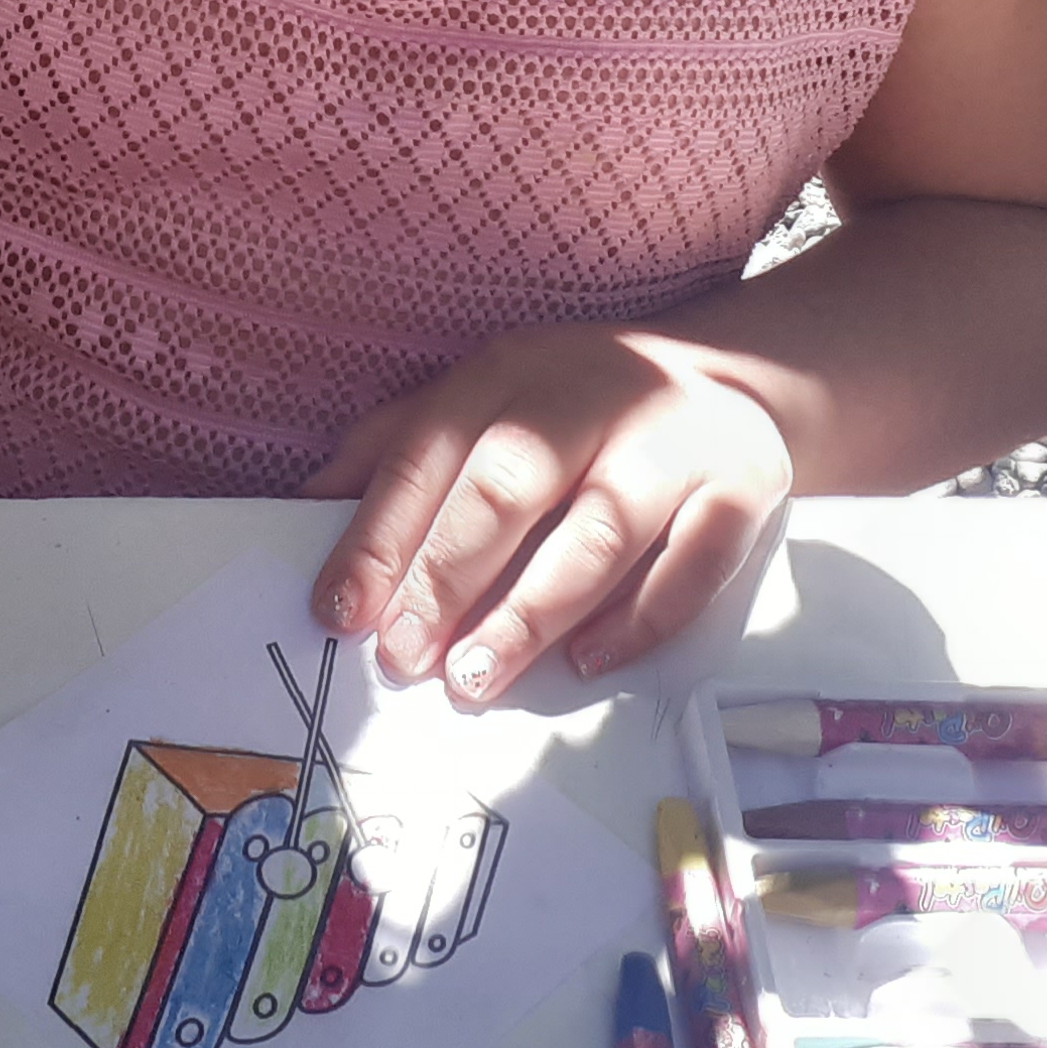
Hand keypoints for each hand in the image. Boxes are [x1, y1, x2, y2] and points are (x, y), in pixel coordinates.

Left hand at [304, 325, 791, 707]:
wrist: (737, 381)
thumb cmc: (578, 410)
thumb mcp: (487, 398)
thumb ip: (399, 447)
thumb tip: (305, 508)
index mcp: (511, 369)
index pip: (431, 447)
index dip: (380, 531)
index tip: (340, 610)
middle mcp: (592, 393)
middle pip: (510, 484)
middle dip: (448, 575)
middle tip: (404, 658)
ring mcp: (672, 441)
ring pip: (599, 530)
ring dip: (531, 611)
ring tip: (476, 677)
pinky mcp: (741, 488)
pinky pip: (693, 563)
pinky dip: (639, 617)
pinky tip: (587, 662)